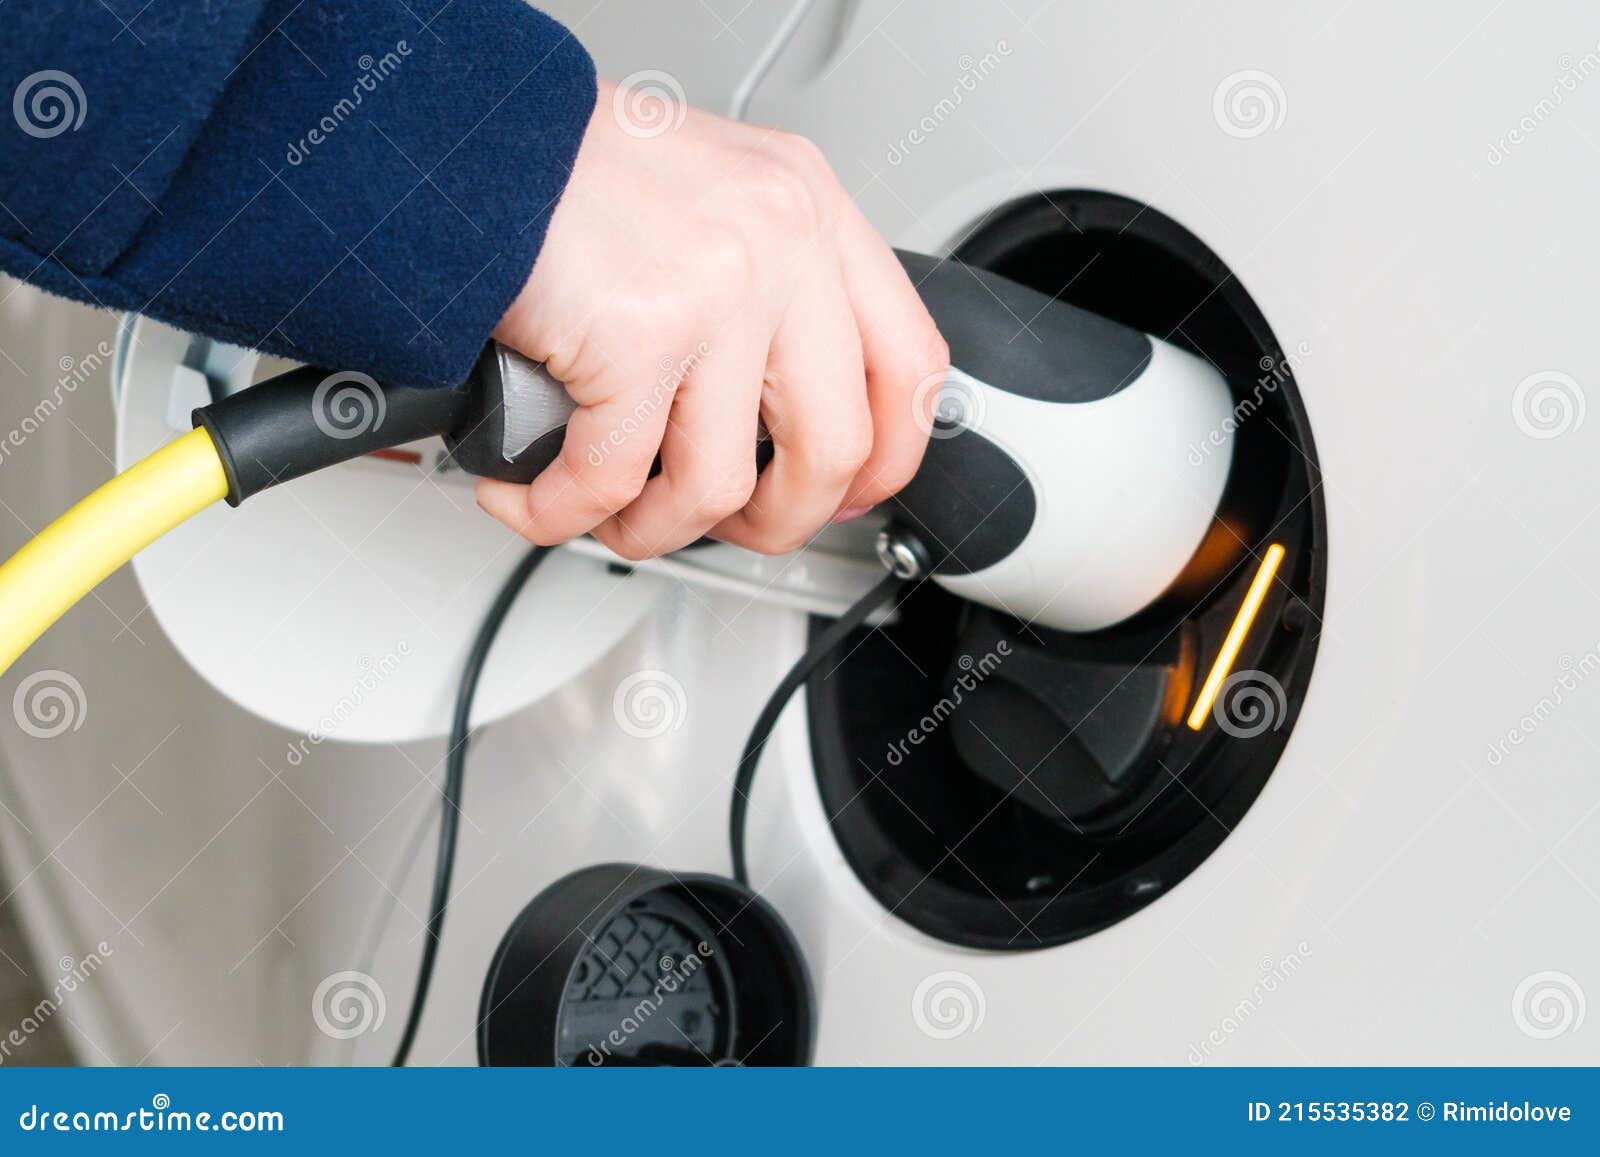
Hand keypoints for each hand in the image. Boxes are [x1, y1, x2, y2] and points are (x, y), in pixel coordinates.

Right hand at [475, 79, 947, 559]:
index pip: (909, 362)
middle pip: (835, 447)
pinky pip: (614, 481)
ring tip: (607, 512)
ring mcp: (719, 291)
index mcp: (810, 210)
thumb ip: (763, 286)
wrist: (464, 133)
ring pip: (718, 487)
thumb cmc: (565, 171)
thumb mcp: (711, 198)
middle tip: (728, 527)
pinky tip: (535, 495)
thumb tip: (776, 404)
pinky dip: (563, 511)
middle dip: (776, 522)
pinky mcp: (640, 336)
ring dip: (653, 530)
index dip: (887, 456)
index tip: (844, 490)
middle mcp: (782, 244)